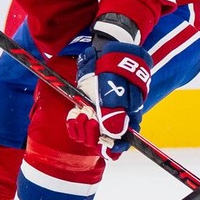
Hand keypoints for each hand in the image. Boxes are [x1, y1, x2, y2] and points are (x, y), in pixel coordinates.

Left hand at [66, 42, 151, 159]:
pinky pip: (77, 126)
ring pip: (88, 136)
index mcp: (126, 118)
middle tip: (89, 118)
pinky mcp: (85, 109)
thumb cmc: (115, 69)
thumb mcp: (116, 87)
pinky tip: (73, 115)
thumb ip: (115, 110)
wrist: (104, 51)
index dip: (113, 148)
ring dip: (82, 128)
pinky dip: (73, 124)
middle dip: (93, 133)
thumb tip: (115, 135)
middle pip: (102, 142)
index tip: (104, 145)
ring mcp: (98, 115)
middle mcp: (112, 120)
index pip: (121, 143)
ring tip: (81, 114)